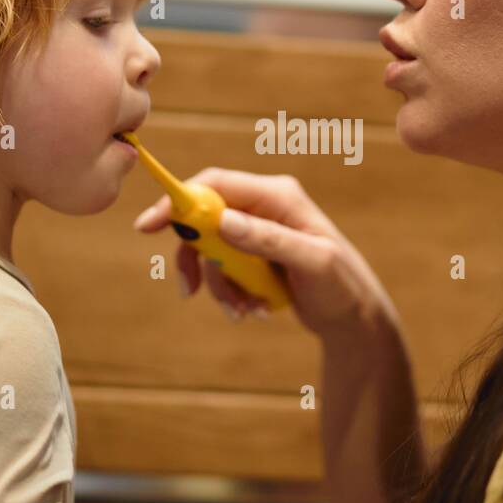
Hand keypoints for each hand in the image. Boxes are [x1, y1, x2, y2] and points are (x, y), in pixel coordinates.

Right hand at [133, 169, 402, 343]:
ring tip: (242, 311)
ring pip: (211, 250)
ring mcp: (259, 231)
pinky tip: (253, 310)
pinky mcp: (256, 256)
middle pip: (204, 219)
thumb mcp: (310, 262)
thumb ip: (268, 240)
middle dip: (196, 257)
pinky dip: (230, 292)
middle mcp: (265, 207)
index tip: (148, 226)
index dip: (178, 200)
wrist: (355, 319)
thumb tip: (223, 220)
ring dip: (218, 284)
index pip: (215, 184)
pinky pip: (224, 269)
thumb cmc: (342, 286)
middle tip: (188, 290)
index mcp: (278, 196)